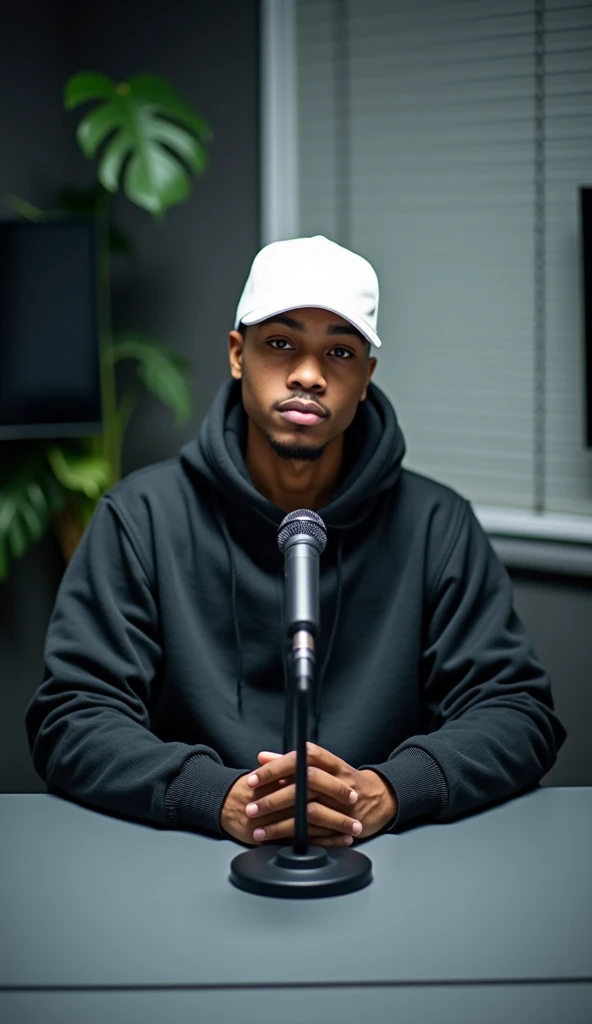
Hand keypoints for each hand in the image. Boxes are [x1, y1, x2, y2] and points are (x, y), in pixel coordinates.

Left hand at [244, 743, 397, 846]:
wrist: (379, 798)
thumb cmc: (344, 780)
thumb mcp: (323, 766)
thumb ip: (291, 762)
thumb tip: (262, 757)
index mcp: (332, 763)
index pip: (302, 758)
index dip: (277, 766)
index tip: (254, 778)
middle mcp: (339, 781)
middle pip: (304, 785)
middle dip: (275, 798)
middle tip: (252, 807)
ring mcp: (343, 804)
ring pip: (309, 812)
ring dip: (281, 823)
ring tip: (259, 830)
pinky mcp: (345, 825)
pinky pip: (318, 833)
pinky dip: (297, 838)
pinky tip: (278, 841)